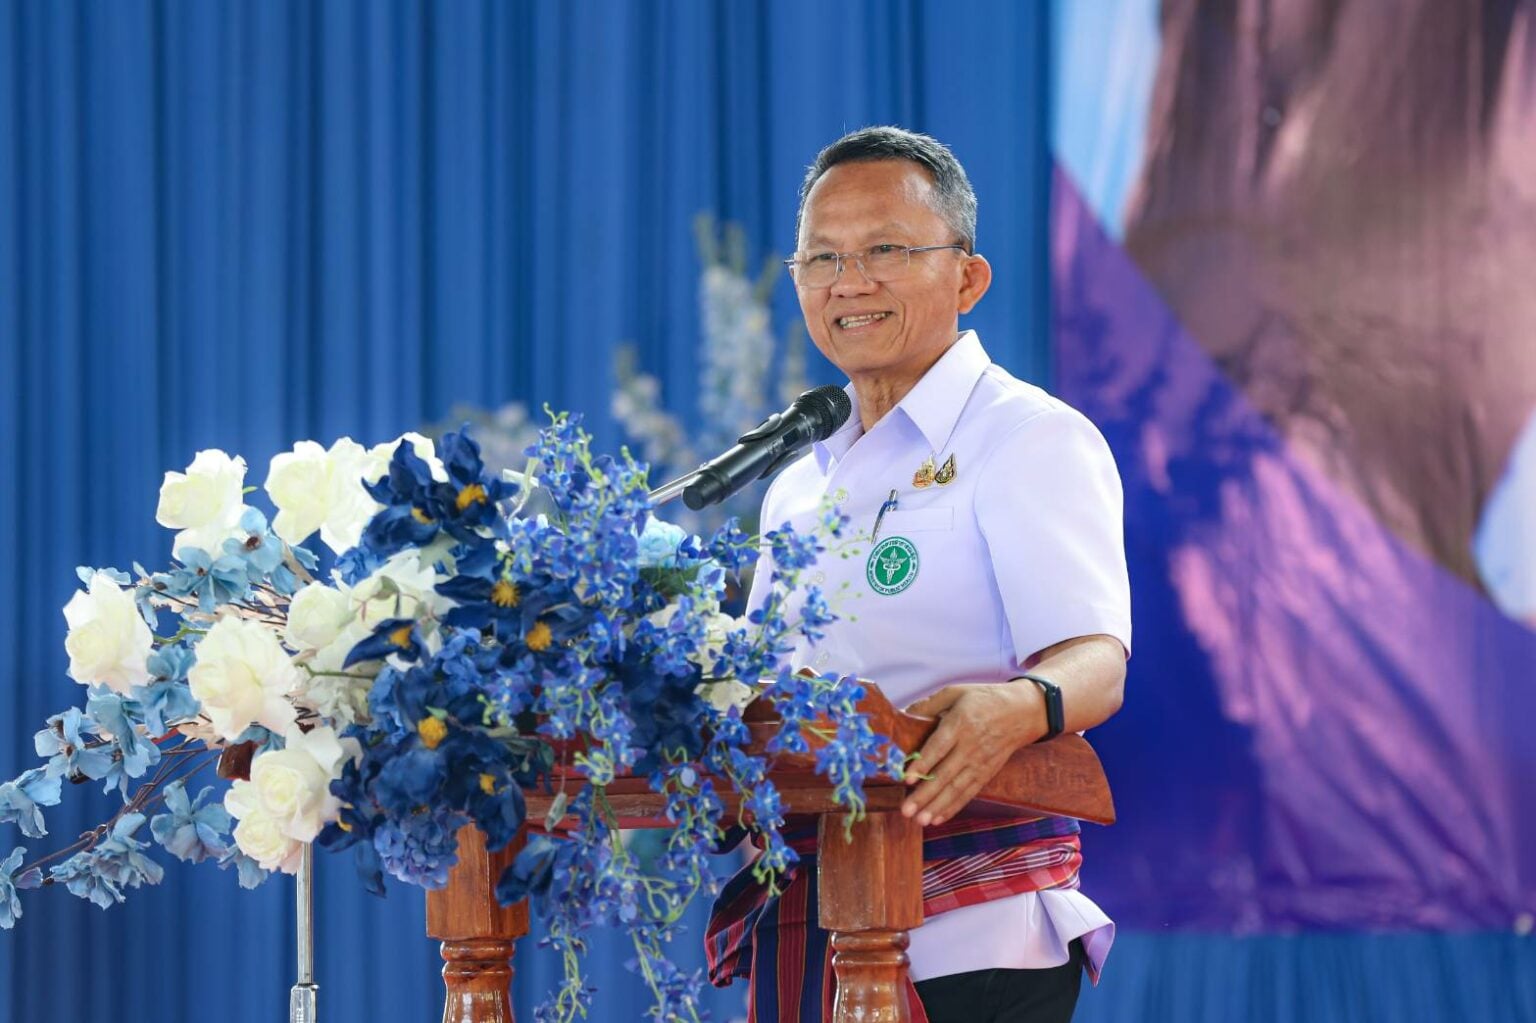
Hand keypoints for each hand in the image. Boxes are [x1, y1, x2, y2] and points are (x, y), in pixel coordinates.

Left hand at [900, 683, 1043, 826]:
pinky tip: (938, 818)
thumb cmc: (985, 699)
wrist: (1023, 712)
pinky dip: (954, 806)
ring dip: (937, 806)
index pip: (939, 747)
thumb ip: (930, 704)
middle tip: (906, 810)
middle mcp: (971, 746)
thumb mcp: (957, 692)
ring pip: (957, 788)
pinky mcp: (988, 773)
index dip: (923, 764)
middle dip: (925, 794)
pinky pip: (969, 793)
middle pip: (946, 774)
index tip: (906, 779)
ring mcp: (981, 762)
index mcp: (961, 723)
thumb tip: (903, 713)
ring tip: (920, 820)